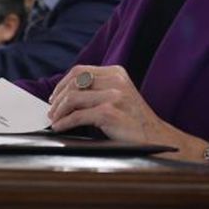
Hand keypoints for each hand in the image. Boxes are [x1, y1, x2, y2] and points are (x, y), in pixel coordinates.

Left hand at [47, 65, 208, 161]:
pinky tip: (60, 128)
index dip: (63, 83)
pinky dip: (64, 123)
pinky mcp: (110, 113)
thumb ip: (100, 89)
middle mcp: (115, 81)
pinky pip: (78, 116)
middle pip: (73, 82)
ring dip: (58, 111)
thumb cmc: (135, 120)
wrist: (156, 138)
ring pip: (73, 98)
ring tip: (55, 120)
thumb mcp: (120, 95)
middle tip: (52, 111)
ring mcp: (114, 96)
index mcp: (116, 72)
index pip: (80, 71)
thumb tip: (67, 94)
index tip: (55, 96)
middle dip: (57, 98)